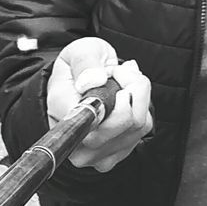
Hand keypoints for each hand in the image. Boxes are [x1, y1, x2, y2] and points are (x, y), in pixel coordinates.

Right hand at [47, 37, 152, 171]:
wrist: (78, 82)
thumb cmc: (77, 68)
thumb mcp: (79, 52)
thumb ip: (85, 63)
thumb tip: (95, 81)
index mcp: (63, 113)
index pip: (97, 118)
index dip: (115, 95)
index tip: (111, 75)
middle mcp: (78, 142)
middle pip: (126, 121)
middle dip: (132, 87)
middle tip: (118, 72)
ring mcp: (97, 153)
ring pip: (139, 124)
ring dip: (138, 95)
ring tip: (120, 82)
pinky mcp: (116, 154)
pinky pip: (143, 128)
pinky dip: (141, 106)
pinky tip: (125, 97)